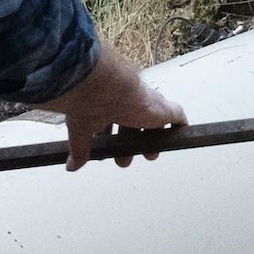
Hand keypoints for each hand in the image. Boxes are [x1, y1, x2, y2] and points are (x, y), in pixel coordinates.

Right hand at [55, 51, 185, 168]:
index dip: (114, 137)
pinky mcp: (163, 109)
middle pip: (134, 124)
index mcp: (109, 106)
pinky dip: (179, 126)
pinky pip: (177, 117)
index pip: (114, 121)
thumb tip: (71, 166)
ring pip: (154, 124)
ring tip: (151, 155)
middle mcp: (129, 104)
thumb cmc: (89, 100)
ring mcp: (147, 106)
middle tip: (127, 158)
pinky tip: (181, 133)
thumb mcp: (81, 129)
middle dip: (132, 143)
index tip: (112, 149)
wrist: (105, 87)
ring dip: (152, 141)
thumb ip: (79, 148)